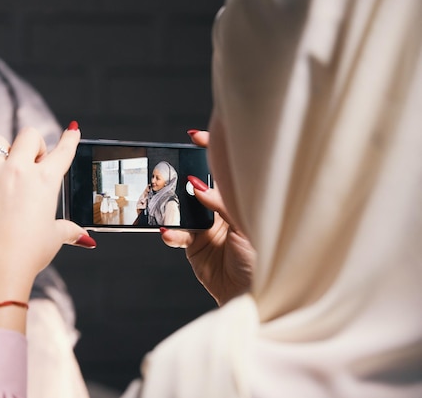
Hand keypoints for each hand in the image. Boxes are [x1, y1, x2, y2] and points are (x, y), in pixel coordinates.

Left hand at [0, 123, 94, 331]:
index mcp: (46, 180)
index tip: (72, 129)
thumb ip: (70, 230)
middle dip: (32, 145)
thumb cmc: (30, 253)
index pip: (63, 150)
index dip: (70, 138)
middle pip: (29, 134)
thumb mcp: (55, 237)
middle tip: (30, 163)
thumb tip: (85, 239)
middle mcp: (20, 171)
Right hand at [161, 130, 254, 305]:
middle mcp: (222, 211)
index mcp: (240, 201)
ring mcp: (207, 228)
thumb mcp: (248, 226)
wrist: (256, 294)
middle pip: (197, 187)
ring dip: (172, 209)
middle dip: (181, 179)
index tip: (195, 136)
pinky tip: (168, 233)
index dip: (210, 151)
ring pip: (183, 210)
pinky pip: (178, 235)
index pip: (224, 171)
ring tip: (165, 208)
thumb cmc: (266, 259)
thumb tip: (197, 186)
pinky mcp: (195, 247)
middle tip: (167, 173)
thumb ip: (222, 205)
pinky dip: (171, 233)